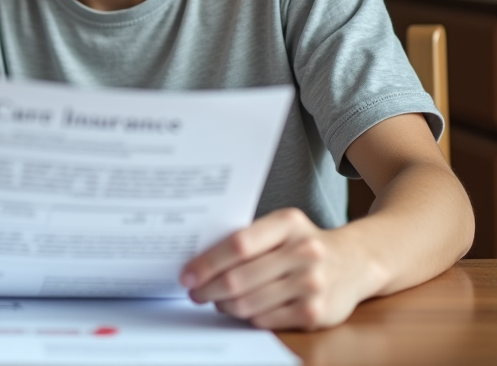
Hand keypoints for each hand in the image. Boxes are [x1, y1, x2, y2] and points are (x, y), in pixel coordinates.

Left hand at [180, 208, 378, 330]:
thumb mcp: (282, 227)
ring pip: (249, 303)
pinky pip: (266, 320)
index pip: (238, 244)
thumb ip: (248, 238)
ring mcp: (312, 284)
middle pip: (239, 278)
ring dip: (224, 305)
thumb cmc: (304, 243)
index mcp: (288, 223)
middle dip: (208, 289)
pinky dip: (247, 317)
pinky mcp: (316, 313)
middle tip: (194, 292)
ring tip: (216, 300)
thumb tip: (200, 260)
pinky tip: (242, 310)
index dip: (206, 262)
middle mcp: (304, 252)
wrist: (356, 261)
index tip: (187, 274)